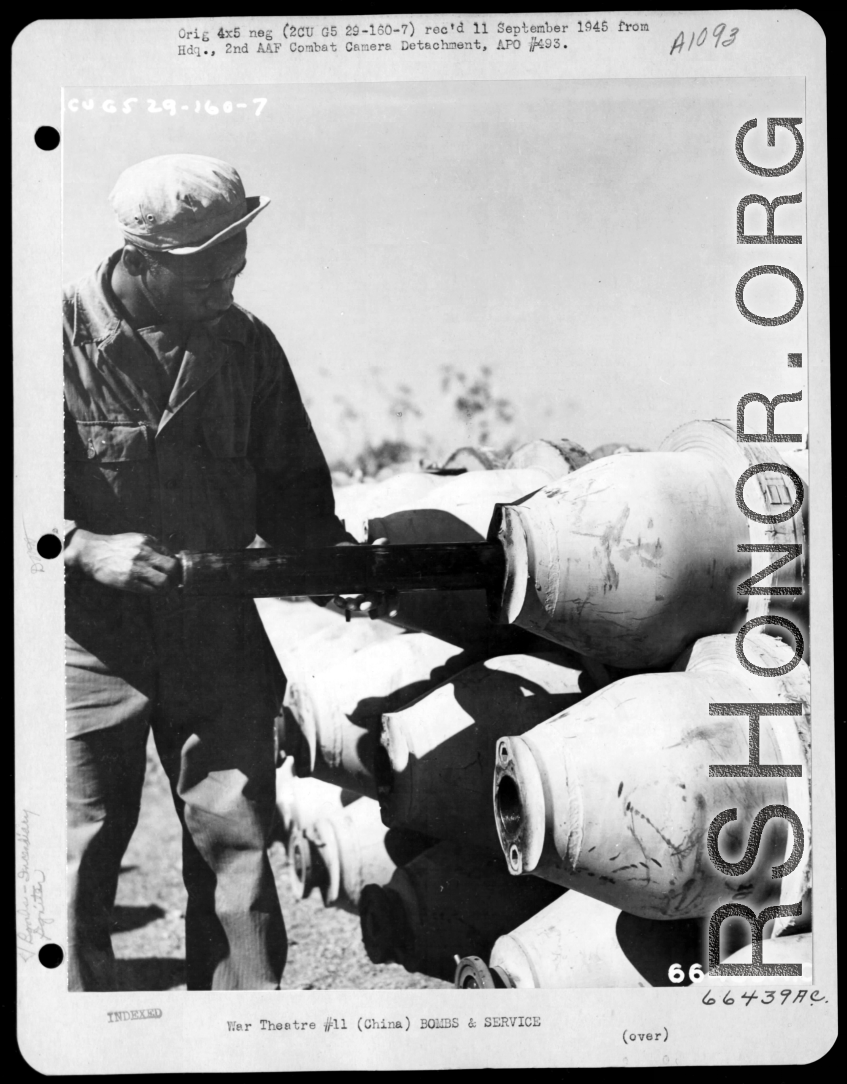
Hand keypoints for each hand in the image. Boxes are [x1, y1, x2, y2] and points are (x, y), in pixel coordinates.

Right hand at [65, 530, 179, 594]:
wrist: (91, 552)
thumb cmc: (114, 547)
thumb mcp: (135, 539)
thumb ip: (152, 546)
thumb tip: (170, 557)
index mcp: (147, 541)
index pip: (170, 555)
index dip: (174, 565)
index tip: (173, 571)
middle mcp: (143, 553)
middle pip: (172, 567)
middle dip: (175, 576)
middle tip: (173, 580)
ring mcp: (136, 567)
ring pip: (163, 581)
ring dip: (166, 587)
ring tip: (164, 588)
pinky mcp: (127, 581)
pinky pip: (149, 590)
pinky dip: (154, 592)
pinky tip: (152, 590)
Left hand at [332, 537, 398, 619]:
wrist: (346, 559)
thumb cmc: (364, 559)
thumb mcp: (370, 555)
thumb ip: (377, 549)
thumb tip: (384, 540)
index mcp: (383, 584)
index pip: (392, 597)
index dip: (393, 606)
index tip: (392, 614)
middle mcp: (374, 593)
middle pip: (376, 602)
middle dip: (371, 605)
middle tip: (364, 606)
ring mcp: (361, 597)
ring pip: (361, 605)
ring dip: (356, 606)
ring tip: (350, 604)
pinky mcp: (349, 598)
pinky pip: (346, 604)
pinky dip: (341, 603)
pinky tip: (336, 598)